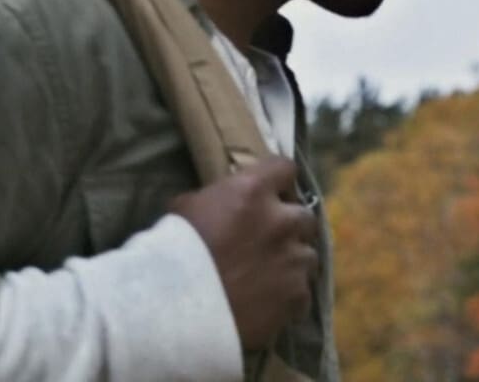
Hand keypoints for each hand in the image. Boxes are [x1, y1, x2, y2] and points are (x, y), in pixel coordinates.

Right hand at [169, 156, 318, 350]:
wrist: (172, 310)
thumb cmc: (171, 254)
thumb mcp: (185, 210)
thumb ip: (216, 199)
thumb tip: (224, 199)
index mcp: (253, 191)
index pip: (284, 168)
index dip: (278, 180)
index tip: (273, 191)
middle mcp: (282, 221)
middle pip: (304, 215)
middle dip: (290, 226)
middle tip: (270, 241)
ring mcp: (293, 259)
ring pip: (308, 255)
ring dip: (292, 262)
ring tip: (269, 278)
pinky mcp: (297, 295)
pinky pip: (302, 293)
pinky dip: (288, 297)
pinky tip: (268, 304)